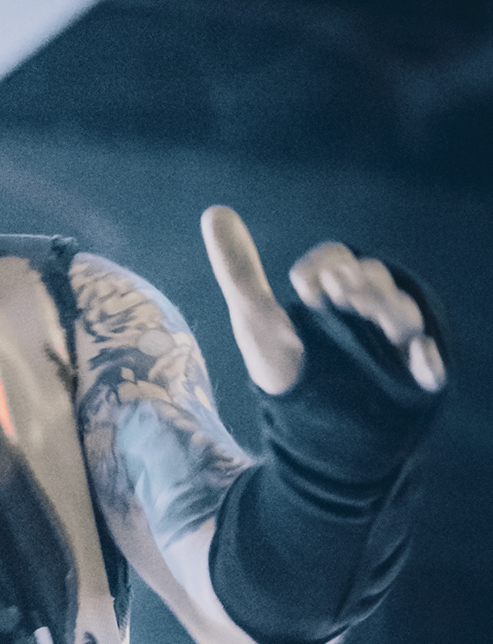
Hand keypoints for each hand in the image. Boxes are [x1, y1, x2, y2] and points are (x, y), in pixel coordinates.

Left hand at [200, 205, 445, 395]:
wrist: (303, 432)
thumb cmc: (285, 369)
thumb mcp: (256, 320)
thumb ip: (239, 269)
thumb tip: (213, 212)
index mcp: (333, 295)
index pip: (336, 263)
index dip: (322, 266)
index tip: (301, 284)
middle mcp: (367, 312)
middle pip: (374, 281)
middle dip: (359, 282)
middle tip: (338, 288)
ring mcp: (392, 345)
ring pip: (403, 314)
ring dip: (388, 307)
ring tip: (369, 312)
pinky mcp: (410, 382)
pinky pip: (430, 369)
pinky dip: (428, 363)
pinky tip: (419, 361)